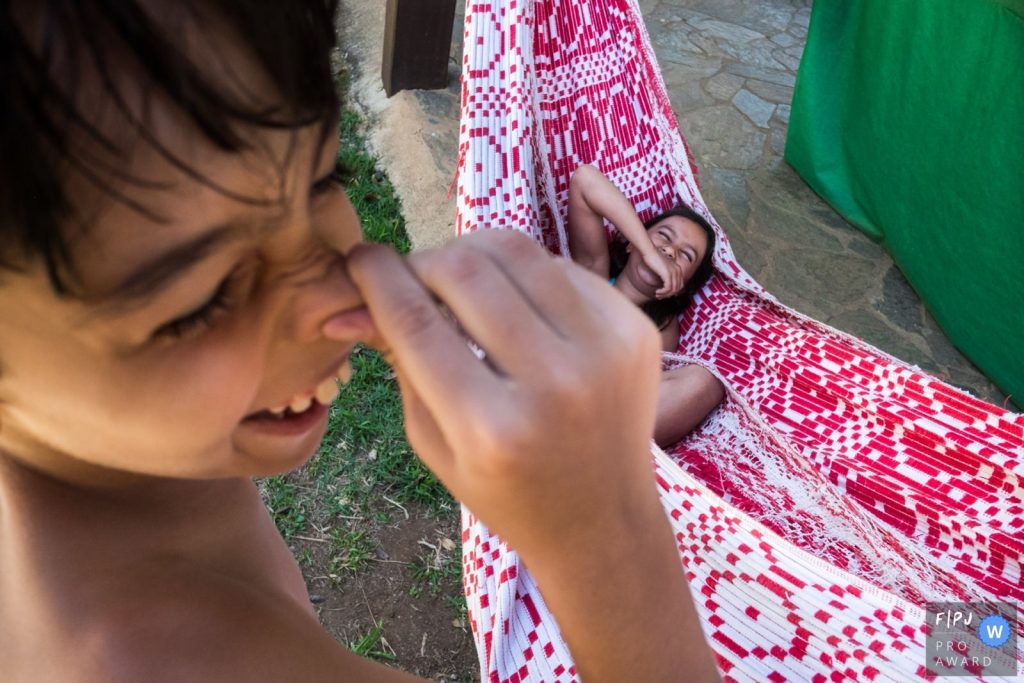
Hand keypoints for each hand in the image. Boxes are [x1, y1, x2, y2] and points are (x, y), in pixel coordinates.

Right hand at [332, 231, 663, 559]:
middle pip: (465, 270)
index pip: (416, 320)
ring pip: (517, 251)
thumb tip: (349, 301)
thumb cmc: (504, 490)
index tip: (360, 258)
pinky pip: (562, 268)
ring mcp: (604, 351)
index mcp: (491, 428)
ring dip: (474, 254)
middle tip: (415, 277)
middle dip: (425, 260)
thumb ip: (399, 363)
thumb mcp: (435, 442)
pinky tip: (517, 305)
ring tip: (460, 280)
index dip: (376, 276)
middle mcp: (553, 383)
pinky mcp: (635, 331)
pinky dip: (526, 275)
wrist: (604, 521)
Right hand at [640, 243, 680, 298]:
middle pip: (677, 288)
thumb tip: (664, 283)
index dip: (672, 291)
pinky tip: (657, 292)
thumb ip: (665, 274)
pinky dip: (663, 292)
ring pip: (673, 290)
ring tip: (658, 295)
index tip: (664, 294)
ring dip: (665, 294)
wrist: (649, 251)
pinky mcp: (668, 274)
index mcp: (678, 268)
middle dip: (669, 294)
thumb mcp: (661, 267)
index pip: (679, 284)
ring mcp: (673, 272)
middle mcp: (677, 270)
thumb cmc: (653, 257)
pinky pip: (668, 288)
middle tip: (660, 296)